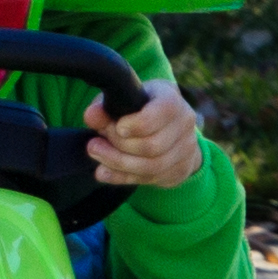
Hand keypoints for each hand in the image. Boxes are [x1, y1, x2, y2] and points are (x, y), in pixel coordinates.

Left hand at [85, 79, 204, 188]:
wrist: (169, 125)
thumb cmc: (140, 107)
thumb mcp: (122, 100)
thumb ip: (105, 107)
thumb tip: (91, 116)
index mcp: (172, 99)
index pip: (162, 112)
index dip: (137, 124)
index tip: (117, 127)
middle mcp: (184, 123)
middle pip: (152, 145)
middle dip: (118, 147)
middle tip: (94, 144)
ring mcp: (186, 148)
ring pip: (151, 166)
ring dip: (118, 164)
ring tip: (96, 155)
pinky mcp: (180, 169)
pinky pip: (149, 179)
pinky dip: (122, 177)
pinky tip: (104, 172)